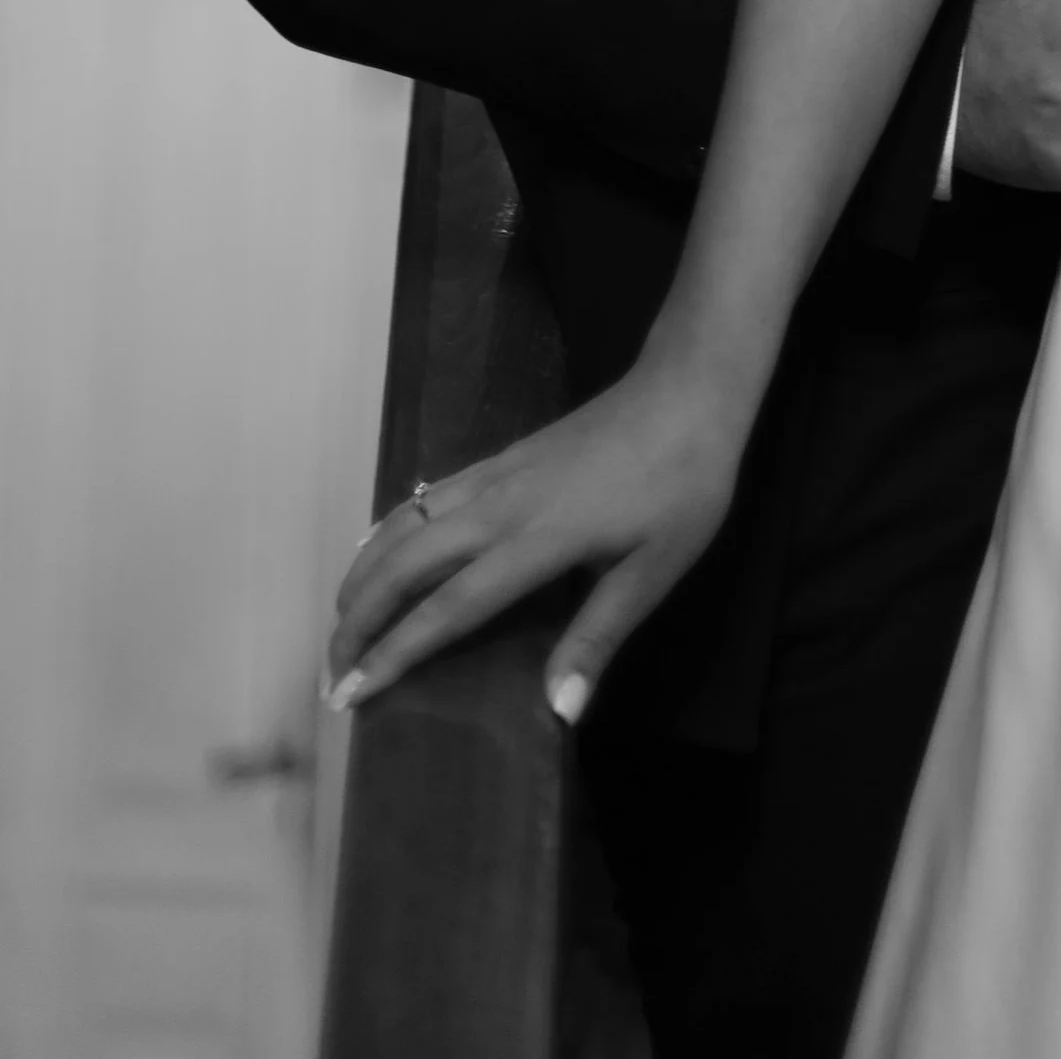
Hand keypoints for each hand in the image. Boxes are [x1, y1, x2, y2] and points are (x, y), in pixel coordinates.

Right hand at [326, 364, 739, 728]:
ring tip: (342, 621)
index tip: (351, 694)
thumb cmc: (683, 482)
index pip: (449, 608)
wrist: (689, 389)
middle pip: (405, 562)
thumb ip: (600, 637)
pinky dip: (391, 529)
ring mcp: (498, 474)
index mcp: (539, 539)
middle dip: (358, 618)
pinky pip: (429, 497)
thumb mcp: (656, 568)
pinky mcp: (504, 456)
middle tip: (332, 671)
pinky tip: (384, 550)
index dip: (395, 654)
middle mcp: (502, 505)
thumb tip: (558, 710)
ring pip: (407, 522)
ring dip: (365, 571)